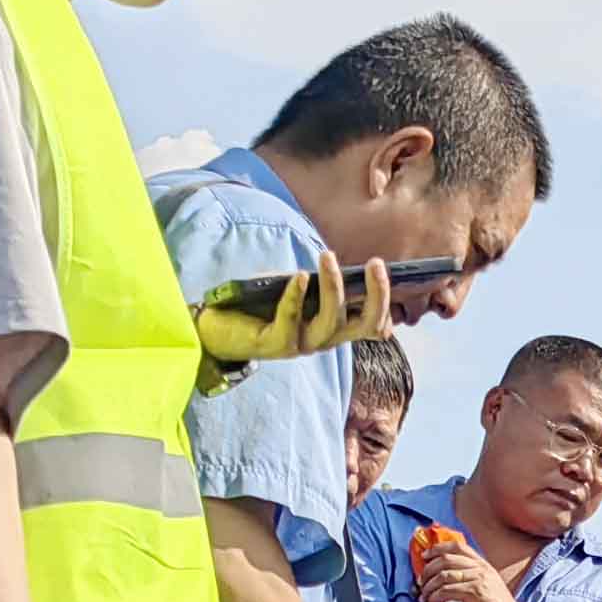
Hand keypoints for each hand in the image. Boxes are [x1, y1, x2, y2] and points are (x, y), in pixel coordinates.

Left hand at [192, 254, 390, 382]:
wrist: (215, 330)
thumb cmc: (258, 305)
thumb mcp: (293, 289)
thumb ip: (315, 282)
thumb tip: (334, 262)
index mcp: (333, 327)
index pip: (373, 324)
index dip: (386, 303)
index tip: (384, 269)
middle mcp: (323, 339)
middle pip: (366, 325)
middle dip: (377, 295)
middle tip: (376, 263)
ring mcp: (301, 345)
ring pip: (332, 322)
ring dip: (333, 287)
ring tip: (328, 256)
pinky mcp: (275, 346)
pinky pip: (291, 321)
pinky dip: (296, 296)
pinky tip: (299, 275)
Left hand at [415, 532, 525, 601]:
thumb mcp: (488, 587)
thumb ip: (472, 578)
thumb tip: (445, 578)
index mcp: (483, 564)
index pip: (457, 546)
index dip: (437, 548)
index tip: (424, 556)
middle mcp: (480, 568)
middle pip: (445, 559)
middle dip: (427, 570)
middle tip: (420, 583)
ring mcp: (478, 579)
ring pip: (442, 575)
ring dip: (428, 587)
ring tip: (423, 598)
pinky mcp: (474, 593)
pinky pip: (446, 591)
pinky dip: (434, 598)